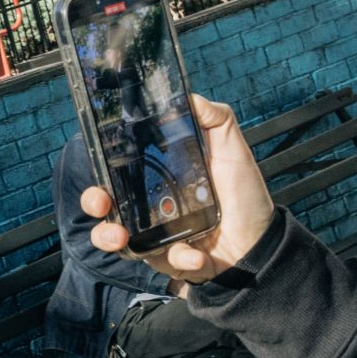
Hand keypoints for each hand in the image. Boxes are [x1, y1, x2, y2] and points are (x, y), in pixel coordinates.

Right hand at [82, 95, 274, 283]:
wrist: (262, 240)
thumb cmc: (244, 196)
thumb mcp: (232, 150)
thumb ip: (215, 119)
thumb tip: (189, 97)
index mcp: (159, 178)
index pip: (121, 171)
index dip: (104, 168)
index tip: (100, 164)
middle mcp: (151, 207)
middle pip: (106, 204)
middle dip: (94, 202)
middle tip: (100, 202)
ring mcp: (156, 236)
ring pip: (115, 239)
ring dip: (109, 237)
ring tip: (122, 238)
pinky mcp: (169, 260)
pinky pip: (162, 260)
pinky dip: (179, 258)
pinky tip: (197, 255)